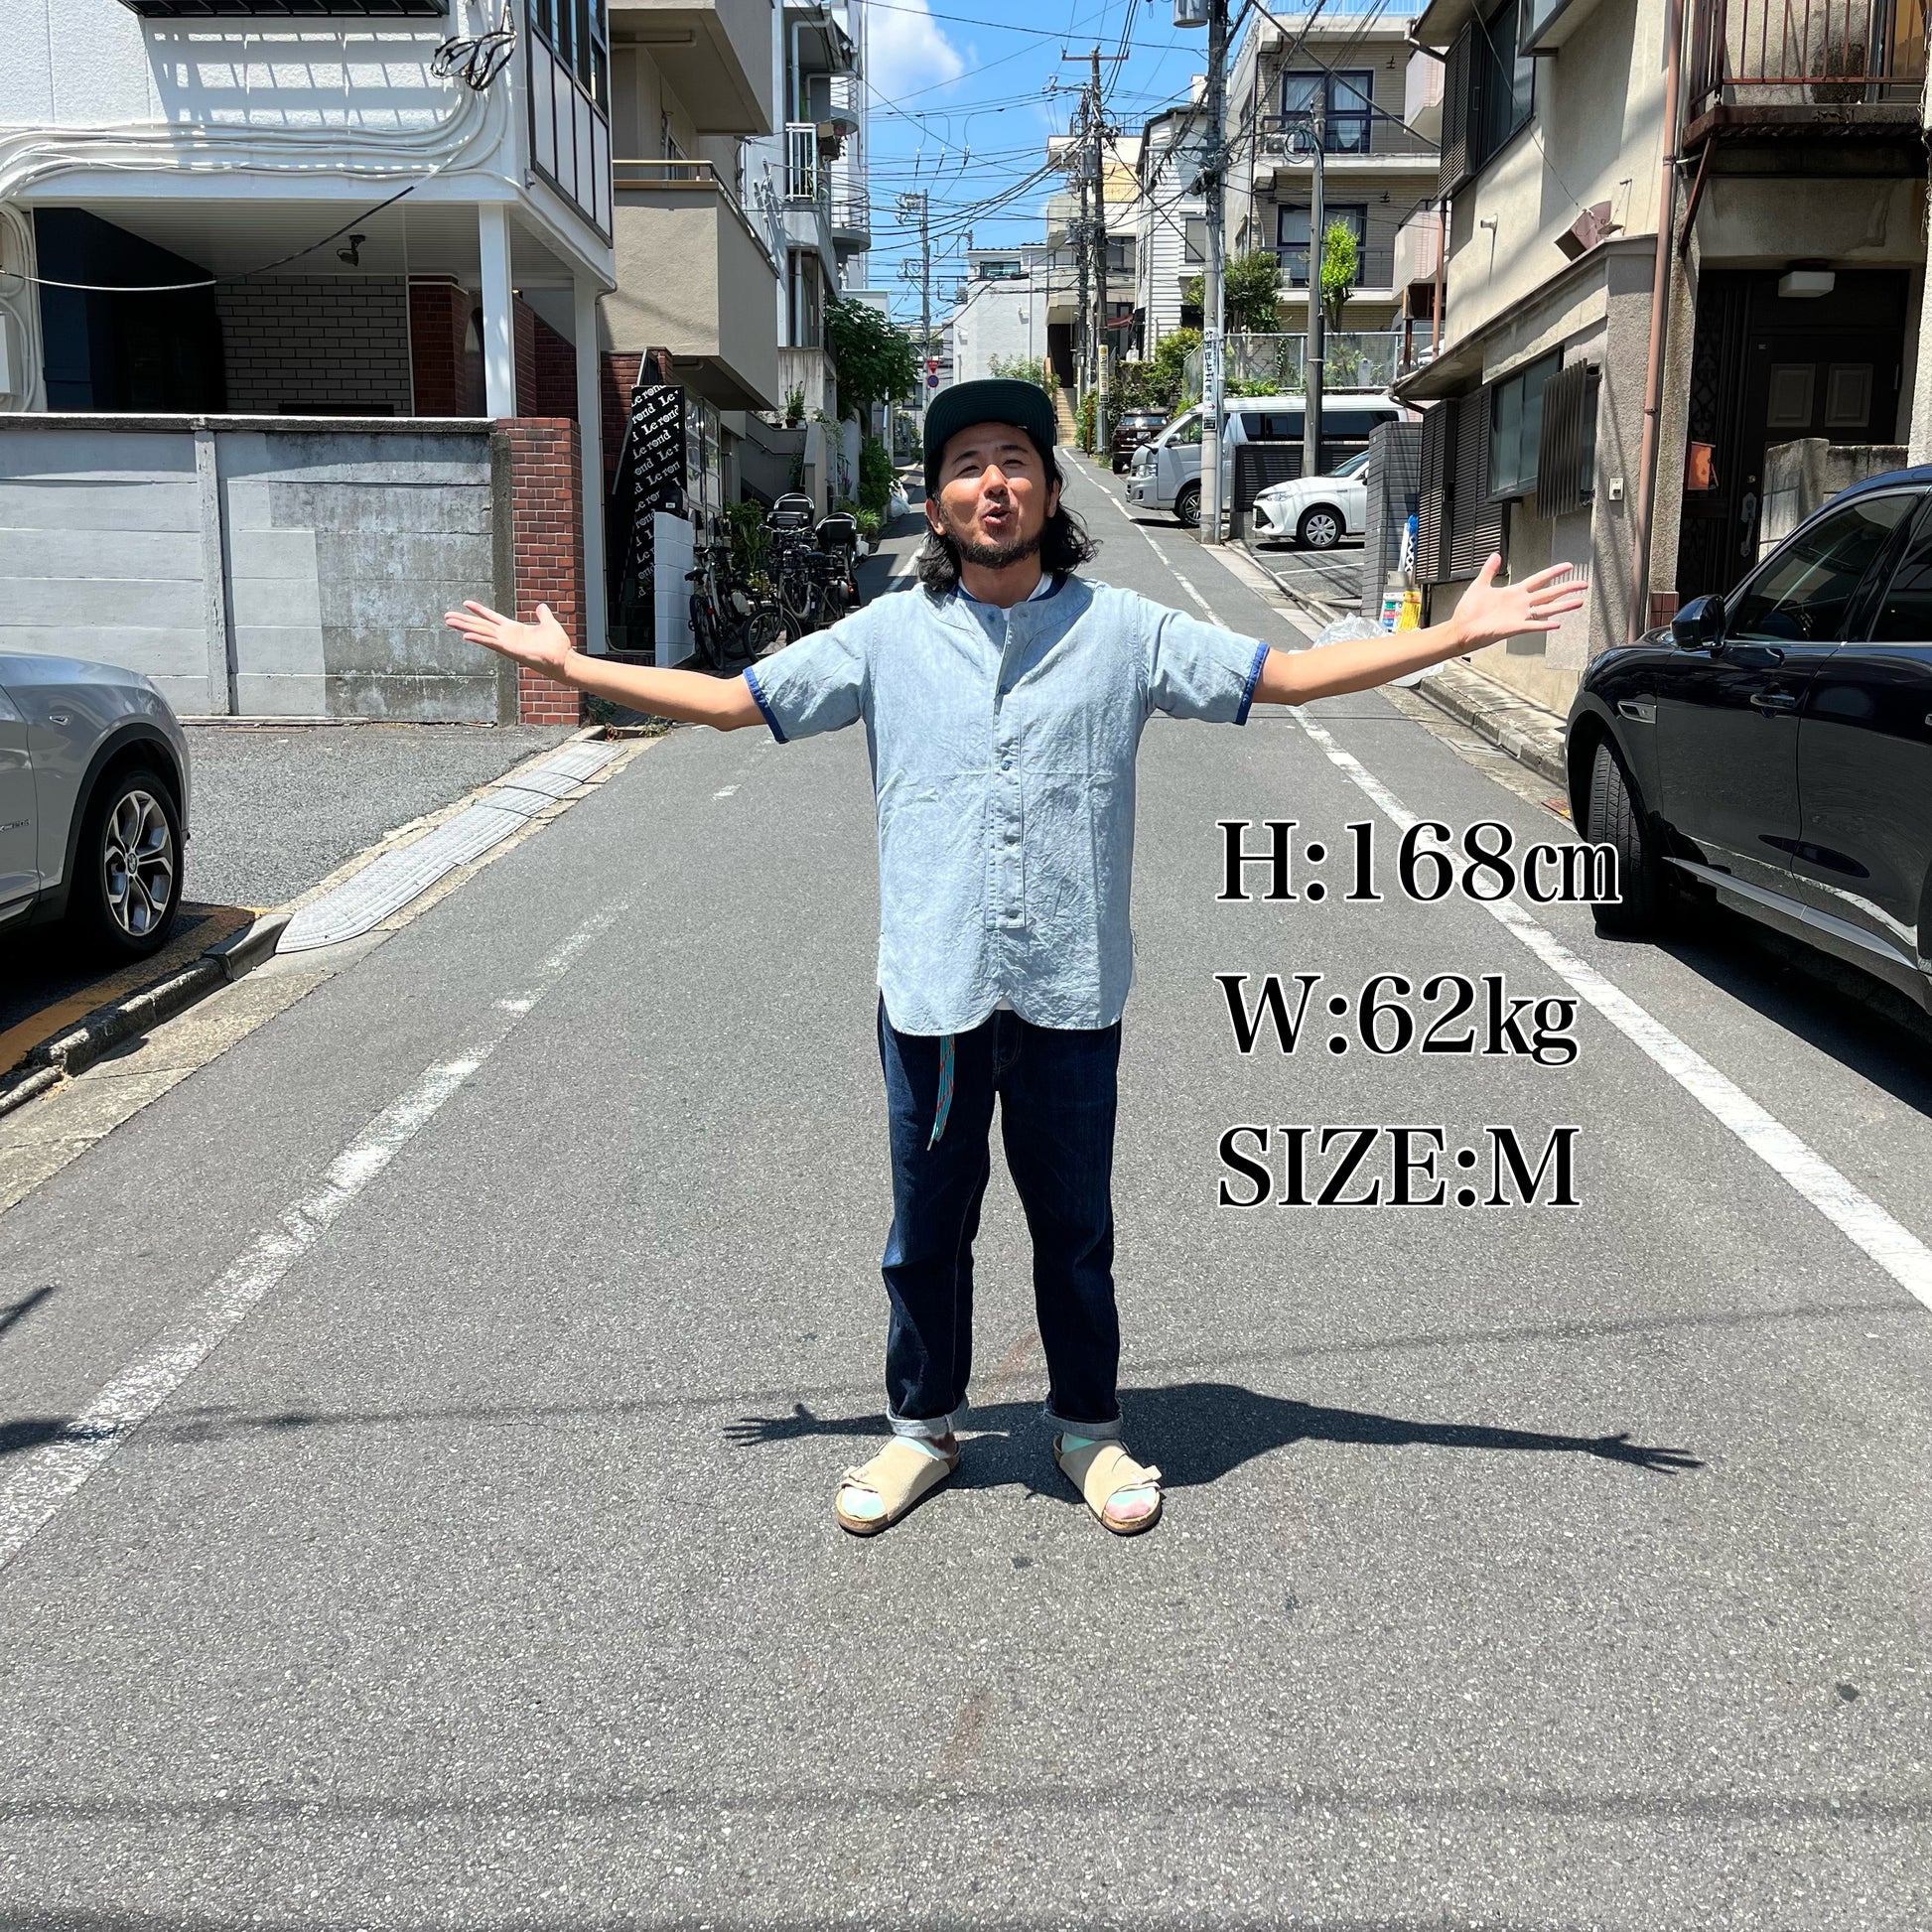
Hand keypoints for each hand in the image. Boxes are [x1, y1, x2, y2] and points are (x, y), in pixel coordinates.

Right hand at [442, 599, 575, 679]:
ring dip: (465, 628)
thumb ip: (543, 615)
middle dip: (464, 621)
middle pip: (481, 626)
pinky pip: (492, 643)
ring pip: (482, 633)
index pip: (492, 617)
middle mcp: (507, 636)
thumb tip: (541, 607)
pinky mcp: (510, 651)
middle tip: (446, 616)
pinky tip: (466, 636)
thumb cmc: (557, 645)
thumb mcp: (549, 624)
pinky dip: (479, 639)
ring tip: (450, 622)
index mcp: (513, 629)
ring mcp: (507, 644)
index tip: (465, 603)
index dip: (479, 610)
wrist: (564, 659)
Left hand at [1451, 554, 1586, 652]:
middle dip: (1567, 588)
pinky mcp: (1514, 628)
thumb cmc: (1468, 611)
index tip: (1568, 566)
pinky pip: (1532, 626)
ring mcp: (1519, 616)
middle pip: (1549, 593)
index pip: (1539, 580)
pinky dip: (1544, 625)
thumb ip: (1489, 570)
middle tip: (1583, 584)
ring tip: (1579, 602)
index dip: (1553, 572)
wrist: (1460, 629)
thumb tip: (1495, 555)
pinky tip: (1557, 624)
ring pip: (1546, 609)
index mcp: (1514, 593)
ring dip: (1563, 606)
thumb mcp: (1480, 585)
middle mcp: (1520, 604)